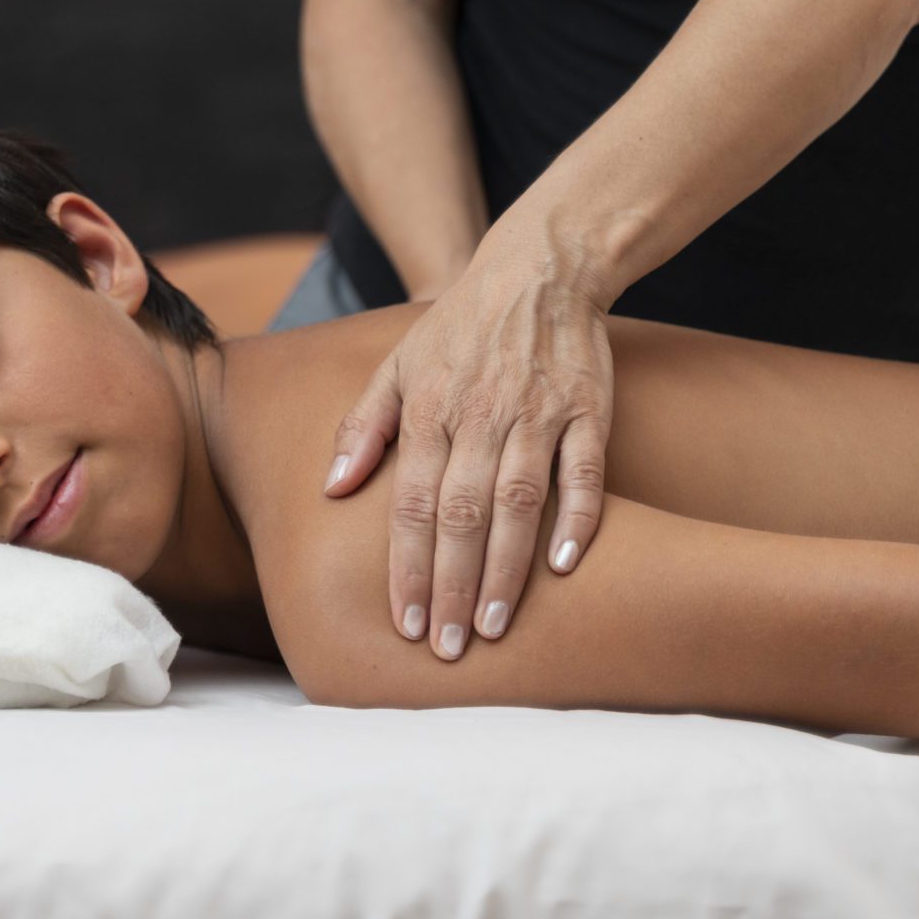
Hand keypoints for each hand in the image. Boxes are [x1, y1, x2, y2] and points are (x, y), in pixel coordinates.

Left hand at [321, 242, 614, 658]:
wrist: (538, 271)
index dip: (405, 567)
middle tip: (448, 647)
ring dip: (506, 569)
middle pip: (460, 514)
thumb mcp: (395, 367)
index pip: (410, 504)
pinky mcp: (588, 410)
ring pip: (518, 502)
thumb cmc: (456, 330)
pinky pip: (584, 471)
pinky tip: (567, 566)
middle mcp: (479, 417)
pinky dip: (579, 518)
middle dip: (451, 585)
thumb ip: (363, 428)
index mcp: (428, 412)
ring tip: (497, 627)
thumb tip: (330, 489)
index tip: (403, 622)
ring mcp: (536, 414)